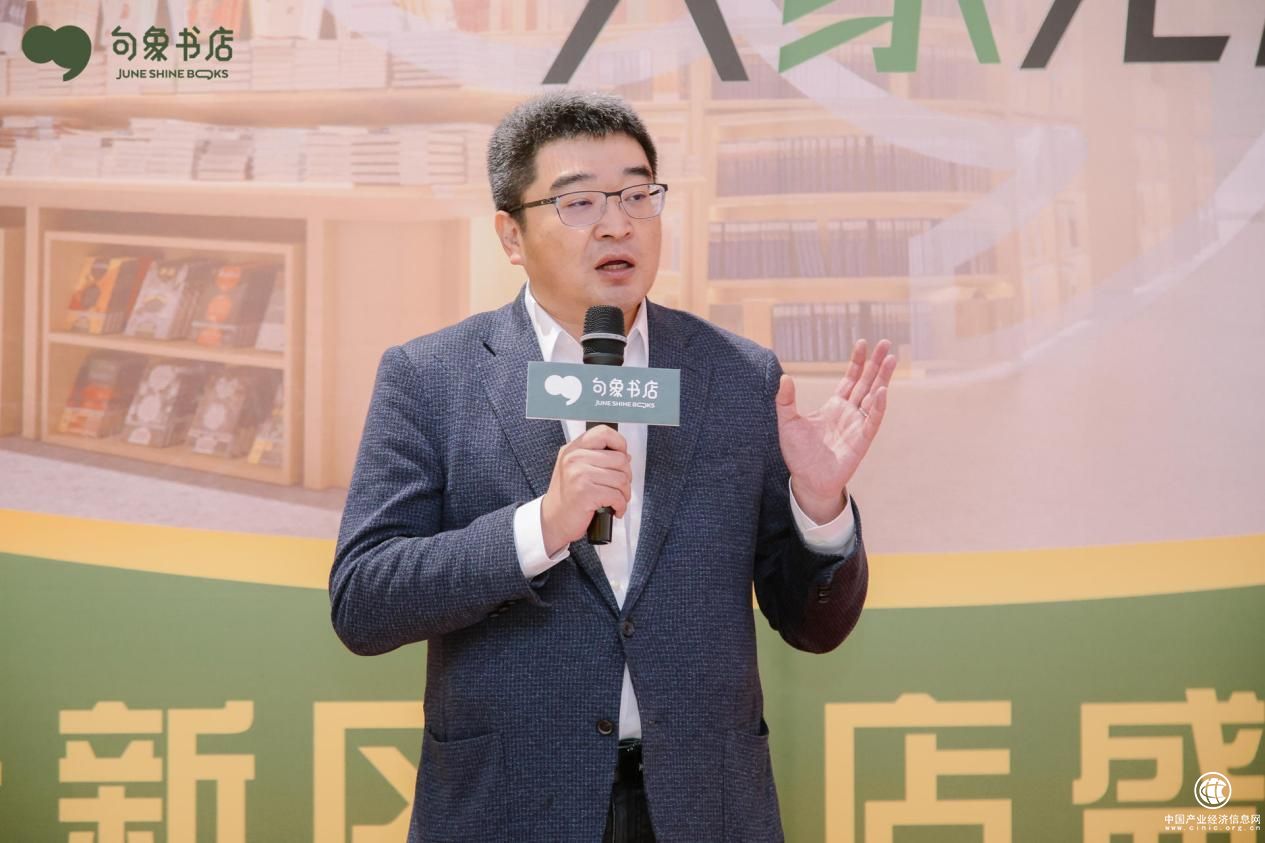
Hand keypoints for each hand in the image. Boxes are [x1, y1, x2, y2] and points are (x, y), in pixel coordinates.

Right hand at [540, 424, 631, 554]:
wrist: (553, 520)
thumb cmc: (568, 497)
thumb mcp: (576, 469)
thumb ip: (598, 458)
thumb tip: (626, 456)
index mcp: (573, 449)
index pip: (604, 433)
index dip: (619, 444)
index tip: (621, 458)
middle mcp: (574, 458)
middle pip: (620, 459)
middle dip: (626, 476)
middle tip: (619, 487)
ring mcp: (579, 474)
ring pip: (622, 479)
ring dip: (624, 494)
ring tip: (616, 500)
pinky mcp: (585, 492)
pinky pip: (617, 496)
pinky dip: (620, 506)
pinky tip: (614, 509)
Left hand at [775, 339, 896, 522]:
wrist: (806, 480)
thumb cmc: (798, 454)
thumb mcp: (786, 423)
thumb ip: (785, 400)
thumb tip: (783, 377)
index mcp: (836, 406)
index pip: (850, 379)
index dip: (857, 362)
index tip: (862, 343)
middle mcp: (850, 413)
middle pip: (867, 382)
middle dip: (876, 363)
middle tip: (886, 343)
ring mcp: (858, 426)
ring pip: (874, 397)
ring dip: (883, 379)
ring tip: (892, 359)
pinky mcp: (861, 441)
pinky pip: (872, 421)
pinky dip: (878, 406)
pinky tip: (882, 391)